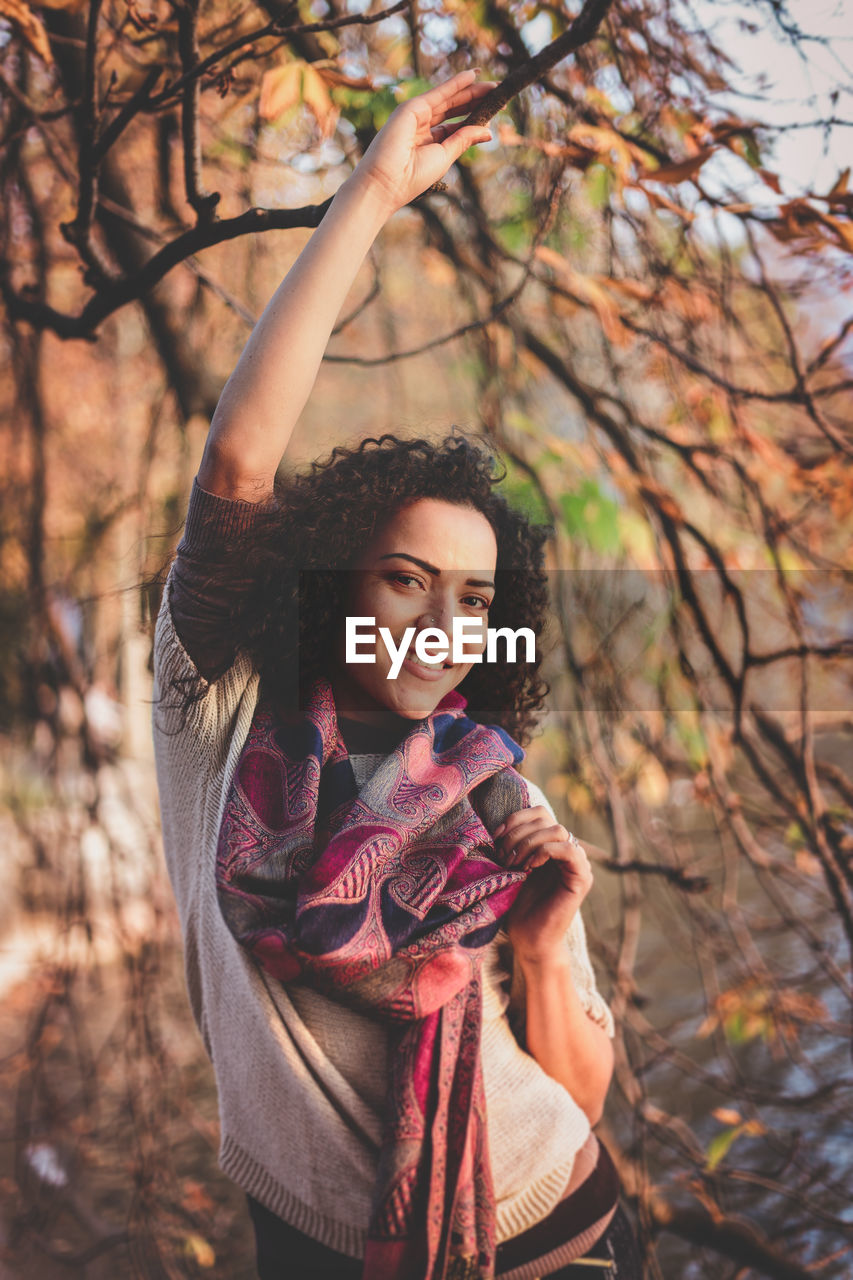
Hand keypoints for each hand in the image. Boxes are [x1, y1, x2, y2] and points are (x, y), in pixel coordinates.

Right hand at [351, 70, 494, 214]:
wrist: (386, 182)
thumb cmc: (412, 177)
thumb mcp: (445, 157)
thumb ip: (463, 140)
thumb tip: (488, 131)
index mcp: (430, 143)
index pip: (456, 125)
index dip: (475, 117)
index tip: (495, 111)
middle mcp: (423, 127)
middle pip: (454, 109)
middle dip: (476, 100)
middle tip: (498, 92)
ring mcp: (416, 116)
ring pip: (449, 99)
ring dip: (470, 90)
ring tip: (492, 85)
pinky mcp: (411, 108)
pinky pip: (438, 92)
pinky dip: (455, 83)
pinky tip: (472, 76)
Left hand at [495, 806, 594, 964]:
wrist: (528, 940)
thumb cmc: (517, 906)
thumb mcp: (512, 866)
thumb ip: (515, 842)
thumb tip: (501, 820)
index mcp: (552, 845)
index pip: (539, 813)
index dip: (516, 819)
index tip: (495, 838)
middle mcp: (568, 851)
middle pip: (546, 818)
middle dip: (518, 833)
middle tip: (502, 856)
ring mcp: (578, 864)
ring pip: (558, 830)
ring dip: (528, 843)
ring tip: (513, 863)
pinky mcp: (582, 879)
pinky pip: (568, 849)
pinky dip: (544, 852)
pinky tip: (529, 867)